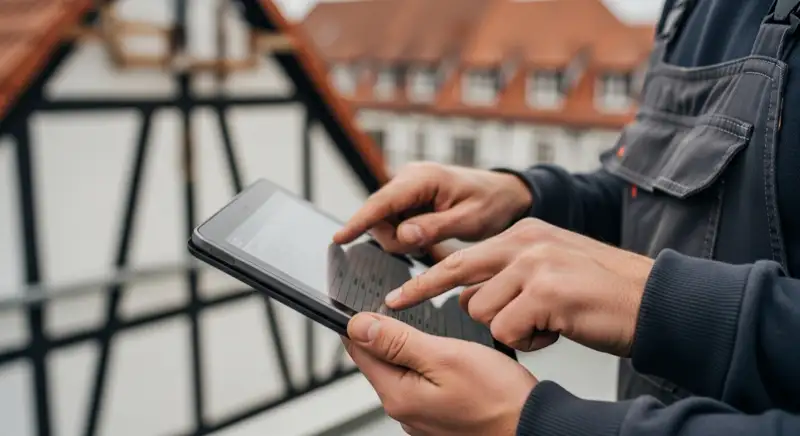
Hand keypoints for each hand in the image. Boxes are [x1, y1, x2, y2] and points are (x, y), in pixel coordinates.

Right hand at [333, 163, 531, 254]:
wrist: (503, 193)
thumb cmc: (490, 203)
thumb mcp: (469, 220)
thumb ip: (435, 227)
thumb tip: (403, 234)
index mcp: (423, 178)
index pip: (382, 202)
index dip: (359, 221)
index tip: (339, 238)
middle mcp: (409, 178)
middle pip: (379, 216)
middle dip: (395, 238)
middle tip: (424, 246)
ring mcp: (407, 187)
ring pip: (384, 222)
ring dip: (401, 238)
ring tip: (431, 237)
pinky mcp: (408, 198)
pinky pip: (394, 221)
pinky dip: (406, 233)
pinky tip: (426, 234)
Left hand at [344, 313, 535, 435]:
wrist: (533, 426)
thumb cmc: (499, 397)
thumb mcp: (445, 356)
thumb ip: (398, 341)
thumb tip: (358, 325)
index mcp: (398, 395)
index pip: (359, 349)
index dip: (362, 320)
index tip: (371, 301)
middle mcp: (405, 411)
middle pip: (380, 360)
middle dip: (389, 334)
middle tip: (412, 314)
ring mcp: (422, 417)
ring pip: (403, 371)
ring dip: (411, 349)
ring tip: (434, 335)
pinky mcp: (440, 417)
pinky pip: (423, 385)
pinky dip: (430, 367)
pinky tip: (449, 359)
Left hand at [385, 218, 654, 356]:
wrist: (656, 300)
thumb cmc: (603, 293)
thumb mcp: (553, 267)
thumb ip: (513, 270)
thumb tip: (471, 290)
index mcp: (524, 235)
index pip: (462, 256)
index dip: (428, 279)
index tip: (398, 294)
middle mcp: (526, 242)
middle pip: (456, 271)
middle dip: (423, 291)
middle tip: (397, 304)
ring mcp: (536, 264)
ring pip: (482, 310)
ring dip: (508, 328)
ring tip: (543, 323)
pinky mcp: (548, 290)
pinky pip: (509, 329)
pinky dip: (530, 341)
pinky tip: (556, 330)